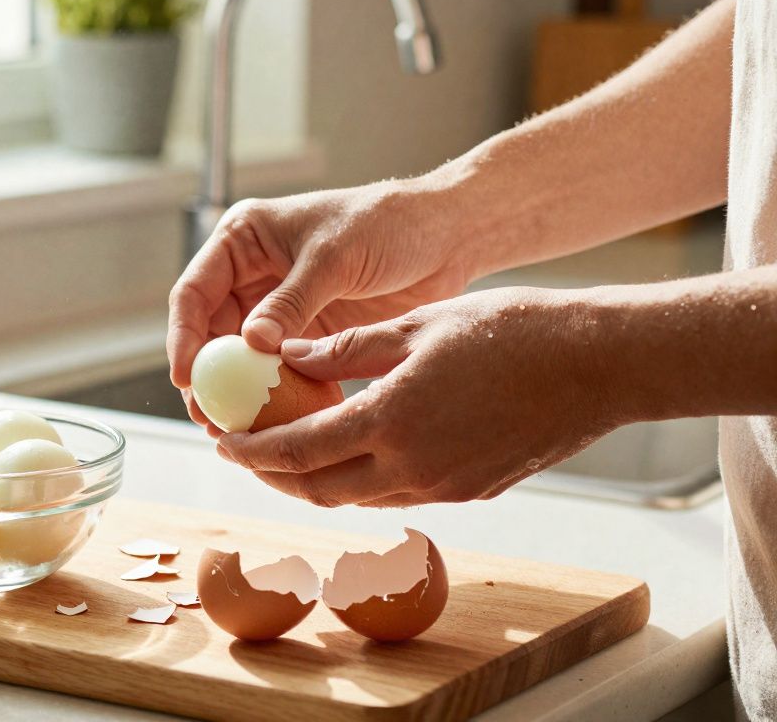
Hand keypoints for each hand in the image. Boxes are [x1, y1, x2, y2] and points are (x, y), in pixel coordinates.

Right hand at [167, 180, 473, 430]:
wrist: (446, 236)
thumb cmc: (388, 223)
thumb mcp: (333, 257)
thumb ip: (290, 301)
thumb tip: (249, 343)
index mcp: (243, 240)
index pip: (195, 292)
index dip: (184, 337)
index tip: (187, 377)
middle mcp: (253, 275)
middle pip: (212, 334)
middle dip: (210, 378)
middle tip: (210, 418)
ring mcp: (279, 308)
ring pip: (243, 360)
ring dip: (241, 395)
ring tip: (238, 431)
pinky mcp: (309, 335)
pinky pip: (282, 373)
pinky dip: (279, 398)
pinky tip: (280, 426)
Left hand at [216, 287, 623, 506]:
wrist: (600, 365)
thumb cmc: (513, 331)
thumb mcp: (418, 327)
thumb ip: (346, 349)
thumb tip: (288, 358)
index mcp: (390, 423)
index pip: (297, 451)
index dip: (252, 451)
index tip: (223, 443)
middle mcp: (411, 469)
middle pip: (318, 489)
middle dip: (274, 476)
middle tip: (247, 452)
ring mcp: (445, 488)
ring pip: (358, 496)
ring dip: (317, 480)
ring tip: (293, 450)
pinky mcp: (472, 492)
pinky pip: (399, 493)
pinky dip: (364, 477)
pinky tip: (357, 448)